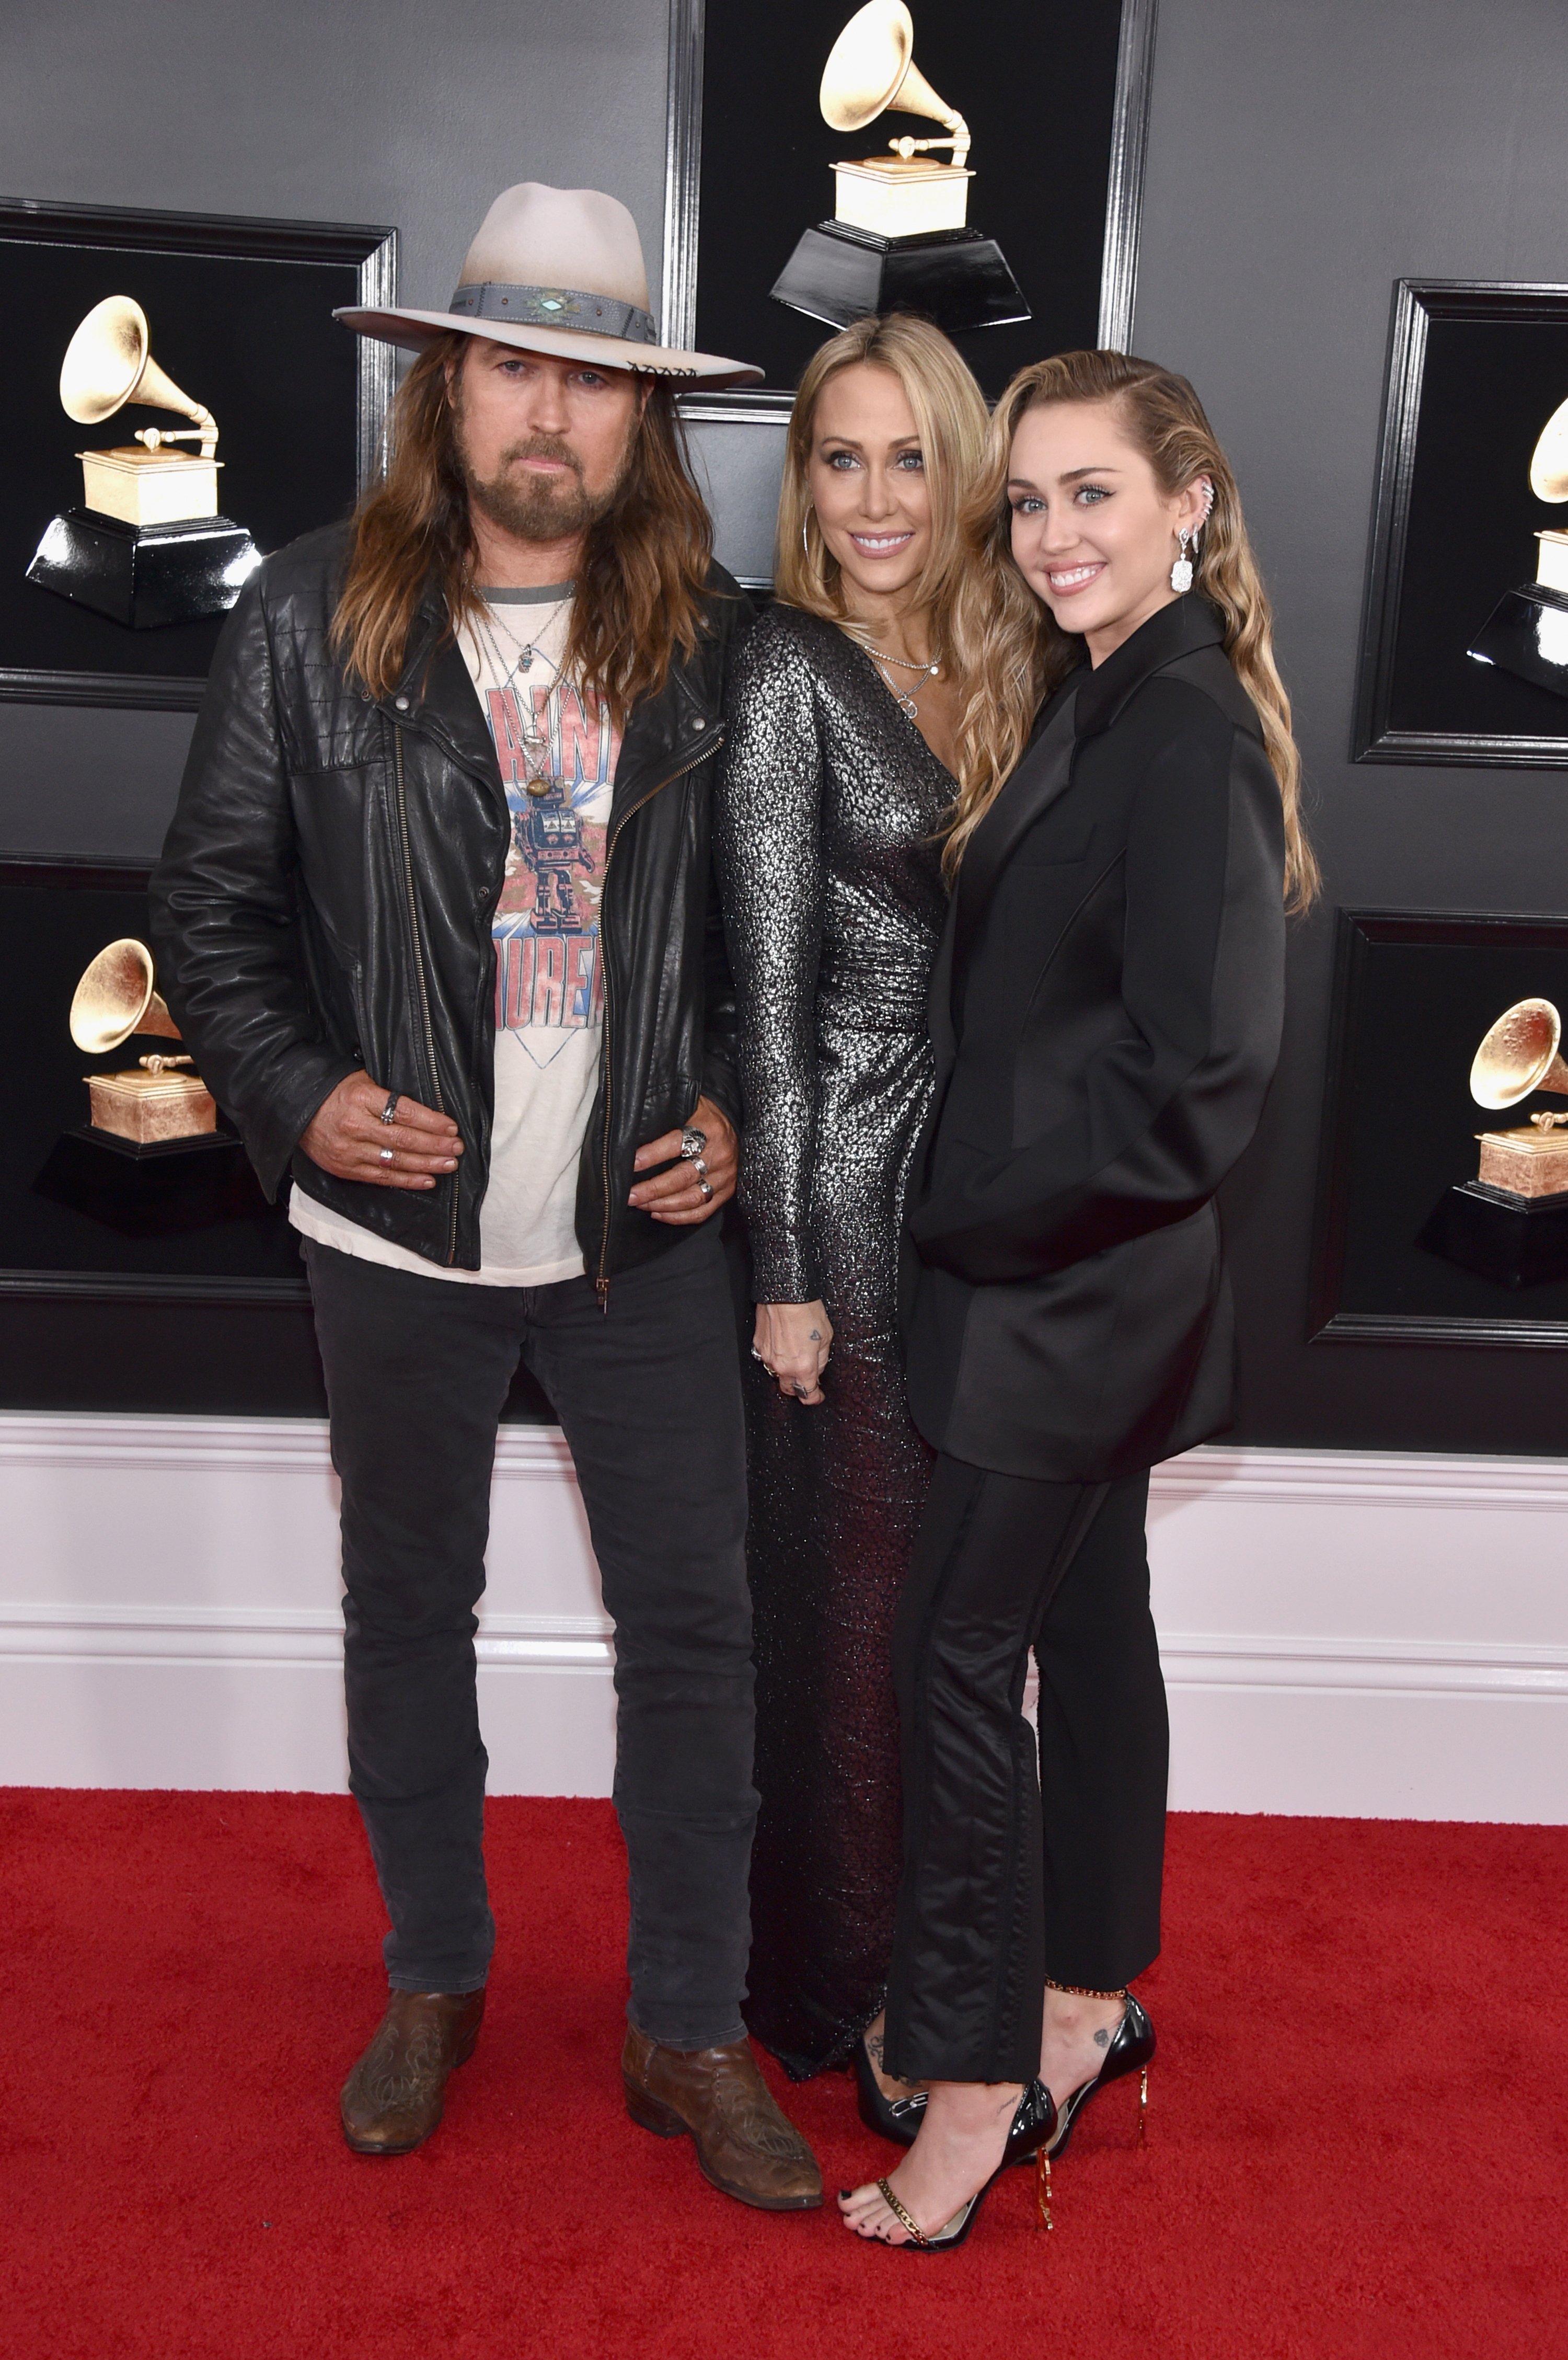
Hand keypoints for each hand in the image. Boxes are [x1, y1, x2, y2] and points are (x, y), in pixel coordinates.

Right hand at [299, 1073, 462, 1190]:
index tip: (451, 1128)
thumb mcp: (361, 1081)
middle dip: (434, 1145)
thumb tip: (427, 1111)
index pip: (403, 1112)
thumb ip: (389, 1096)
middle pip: (403, 1139)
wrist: (296, 1109)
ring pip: (395, 1161)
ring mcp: (349, 1151)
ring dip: (426, 1164)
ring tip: (449, 1164)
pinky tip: (427, 1180)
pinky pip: (381, 1178)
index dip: (431, 1122)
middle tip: (456, 1148)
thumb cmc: (336, 1092)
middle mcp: (355, 1126)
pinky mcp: (345, 1169)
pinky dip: (407, 1180)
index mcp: (361, 1098)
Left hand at [627, 1095, 735, 1225]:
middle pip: (683, 1177)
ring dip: (662, 1205)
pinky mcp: (727, 1191)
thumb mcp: (689, 1104)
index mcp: (709, 1129)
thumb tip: (633, 1129)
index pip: (677, 1144)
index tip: (631, 1164)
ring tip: (640, 1204)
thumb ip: (667, 1115)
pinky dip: (679, 1217)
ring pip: (692, 1198)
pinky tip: (658, 1213)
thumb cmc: (704, 1114)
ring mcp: (725, 1176)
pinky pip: (702, 1211)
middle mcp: (720, 1154)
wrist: (734, 1122)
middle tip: (630, 1195)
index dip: (652, 1155)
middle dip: (653, 1189)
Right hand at [753, 1300, 832, 1405]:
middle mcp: (782, 1366)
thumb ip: (822, 1360)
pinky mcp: (758, 1345)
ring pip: (777, 1374)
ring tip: (795, 1357)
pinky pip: (767, 1359)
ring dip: (786, 1371)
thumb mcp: (827, 1337)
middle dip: (799, 1387)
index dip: (814, 1397)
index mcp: (802, 1367)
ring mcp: (767, 1357)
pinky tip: (782, 1346)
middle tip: (807, 1379)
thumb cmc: (807, 1311)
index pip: (807, 1394)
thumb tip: (817, 1370)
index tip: (818, 1396)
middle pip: (789, 1389)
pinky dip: (775, 1357)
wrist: (785, 1294)